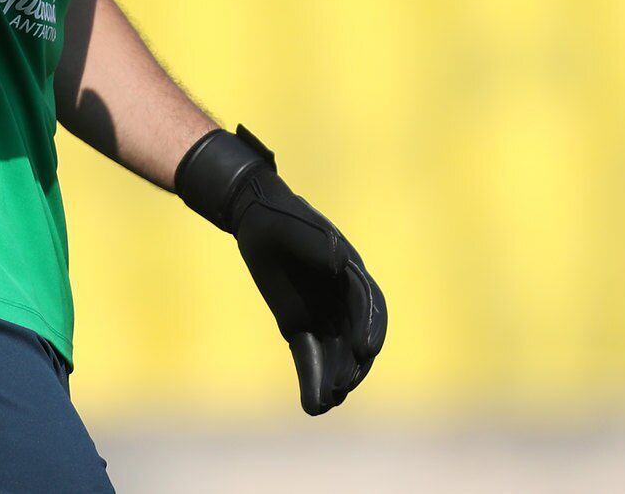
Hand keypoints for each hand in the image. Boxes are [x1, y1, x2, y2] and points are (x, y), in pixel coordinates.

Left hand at [177, 127, 386, 414]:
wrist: (256, 220)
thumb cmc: (276, 219)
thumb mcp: (291, 227)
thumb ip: (315, 244)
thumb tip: (338, 263)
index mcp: (348, 268)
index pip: (366, 303)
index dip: (368, 326)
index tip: (364, 349)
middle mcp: (342, 295)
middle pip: (356, 335)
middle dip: (353, 363)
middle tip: (344, 386)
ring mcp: (323, 313)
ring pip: (335, 353)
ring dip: (334, 378)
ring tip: (326, 403)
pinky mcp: (300, 325)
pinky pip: (309, 356)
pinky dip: (312, 379)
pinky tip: (313, 405)